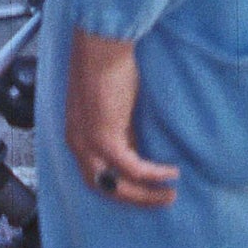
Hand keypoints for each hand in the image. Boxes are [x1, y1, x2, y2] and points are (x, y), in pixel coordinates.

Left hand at [65, 27, 177, 206]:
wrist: (101, 46)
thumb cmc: (107, 67)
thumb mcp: (112, 108)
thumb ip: (120, 130)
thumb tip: (137, 148)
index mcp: (76, 136)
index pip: (93, 175)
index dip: (118, 187)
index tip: (142, 191)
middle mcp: (77, 144)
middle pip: (102, 187)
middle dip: (133, 199)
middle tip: (160, 201)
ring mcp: (88, 143)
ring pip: (116, 184)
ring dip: (145, 195)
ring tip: (170, 195)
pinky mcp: (104, 137)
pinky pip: (131, 167)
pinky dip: (153, 174)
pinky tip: (171, 173)